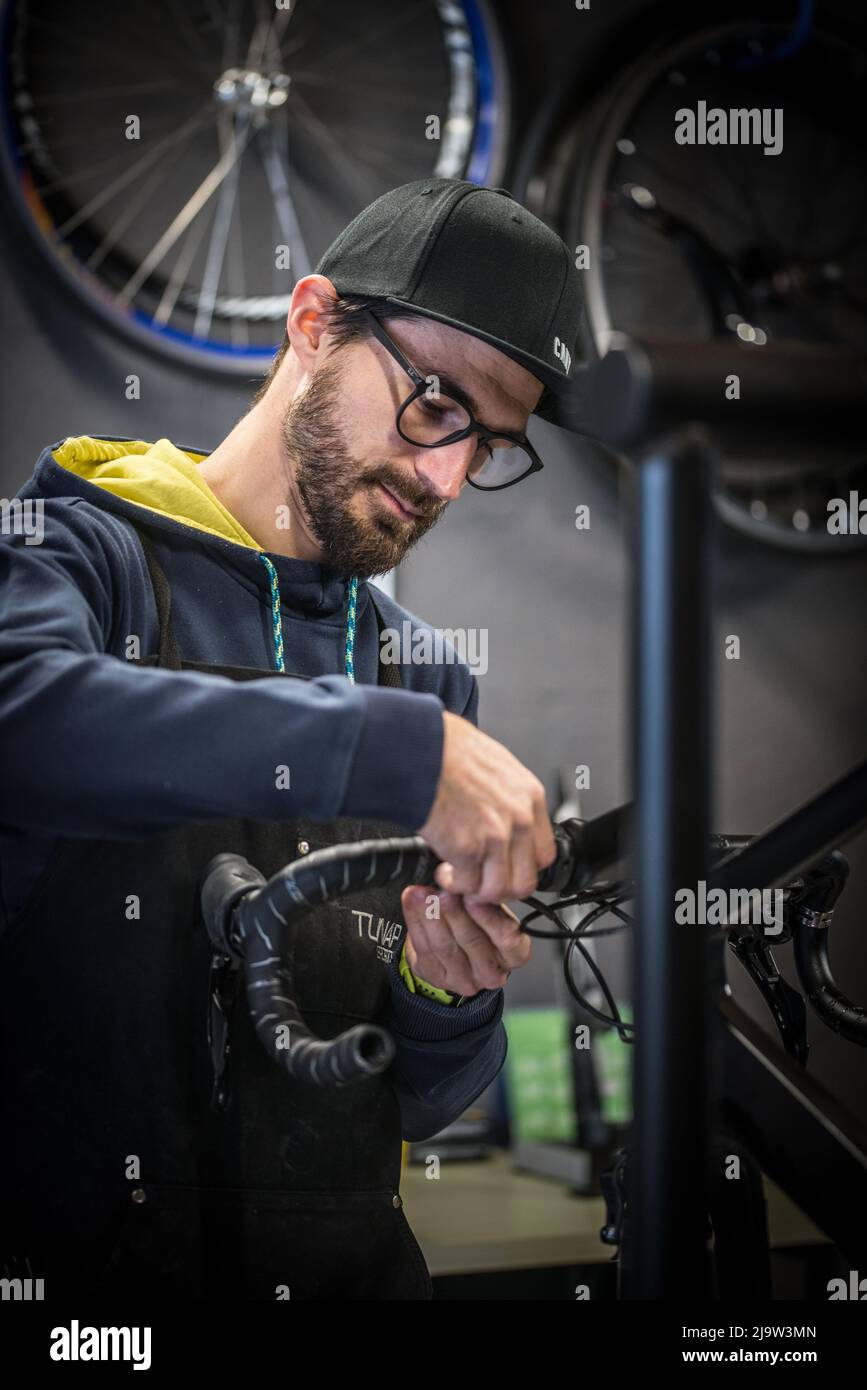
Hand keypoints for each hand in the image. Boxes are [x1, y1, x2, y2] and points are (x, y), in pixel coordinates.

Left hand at [400, 883, 530, 998]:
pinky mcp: (437, 978)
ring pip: (445, 946)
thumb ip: (486, 900)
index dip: (488, 918)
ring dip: (431, 916)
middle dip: (454, 913)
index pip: (506, 938)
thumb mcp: (493, 910)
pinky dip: (415, 921)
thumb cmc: (481, 923)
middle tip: (443, 892)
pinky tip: (411, 902)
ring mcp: (464, 979)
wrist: (457, 948)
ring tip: (422, 895)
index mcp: (515, 954)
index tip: (472, 896)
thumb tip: (468, 880)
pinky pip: (423, 949)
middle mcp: (492, 972)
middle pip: (472, 941)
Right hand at [417, 711, 555, 902]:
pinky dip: (453, 883)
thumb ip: (508, 796)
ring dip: (477, 890)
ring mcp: (494, 836)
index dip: (523, 867)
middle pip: (525, 880)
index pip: (544, 853)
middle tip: (482, 881)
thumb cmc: (450, 749)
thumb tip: (503, 813)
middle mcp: (519, 819)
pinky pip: (466, 884)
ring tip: (461, 878)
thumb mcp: (497, 765)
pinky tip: (444, 870)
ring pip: (498, 889)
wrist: (422, 749)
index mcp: (530, 797)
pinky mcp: (466, 848)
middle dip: (501, 887)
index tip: (507, 867)